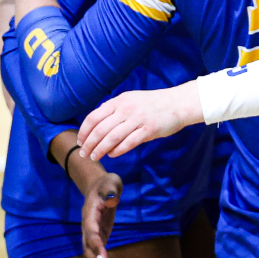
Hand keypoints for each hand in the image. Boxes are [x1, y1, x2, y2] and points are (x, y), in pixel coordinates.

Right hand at [54, 136, 118, 257]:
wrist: (99, 185)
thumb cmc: (107, 183)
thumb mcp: (111, 182)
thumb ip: (110, 190)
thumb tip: (111, 199)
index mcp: (90, 212)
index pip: (91, 229)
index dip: (95, 244)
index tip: (101, 257)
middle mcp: (87, 224)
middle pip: (87, 244)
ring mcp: (91, 230)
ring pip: (89, 250)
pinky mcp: (98, 234)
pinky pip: (96, 250)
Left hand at [80, 82, 203, 158]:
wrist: (178, 103)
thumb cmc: (153, 104)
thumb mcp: (131, 100)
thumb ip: (115, 110)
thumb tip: (97, 126)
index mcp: (119, 101)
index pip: (94, 117)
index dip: (84, 131)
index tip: (80, 141)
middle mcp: (126, 109)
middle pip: (100, 130)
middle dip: (89, 144)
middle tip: (84, 154)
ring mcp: (137, 119)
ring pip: (111, 138)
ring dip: (100, 150)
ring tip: (95, 157)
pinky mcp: (149, 130)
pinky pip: (128, 143)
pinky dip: (117, 150)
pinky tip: (112, 155)